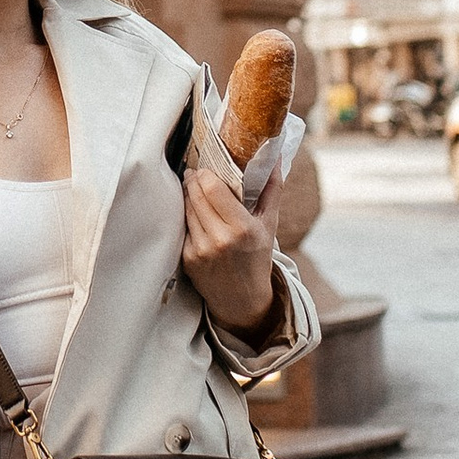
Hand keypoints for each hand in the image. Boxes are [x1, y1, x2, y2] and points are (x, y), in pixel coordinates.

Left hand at [182, 158, 281, 338]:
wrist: (243, 300)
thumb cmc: (258, 258)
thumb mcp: (269, 224)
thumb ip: (271, 188)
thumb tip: (275, 157)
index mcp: (242, 228)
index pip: (211, 187)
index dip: (205, 173)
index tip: (207, 167)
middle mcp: (219, 239)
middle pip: (195, 194)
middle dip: (194, 179)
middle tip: (198, 173)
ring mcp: (200, 250)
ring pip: (185, 208)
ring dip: (188, 195)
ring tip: (195, 189)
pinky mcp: (187, 259)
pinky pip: (182, 226)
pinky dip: (187, 216)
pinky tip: (195, 213)